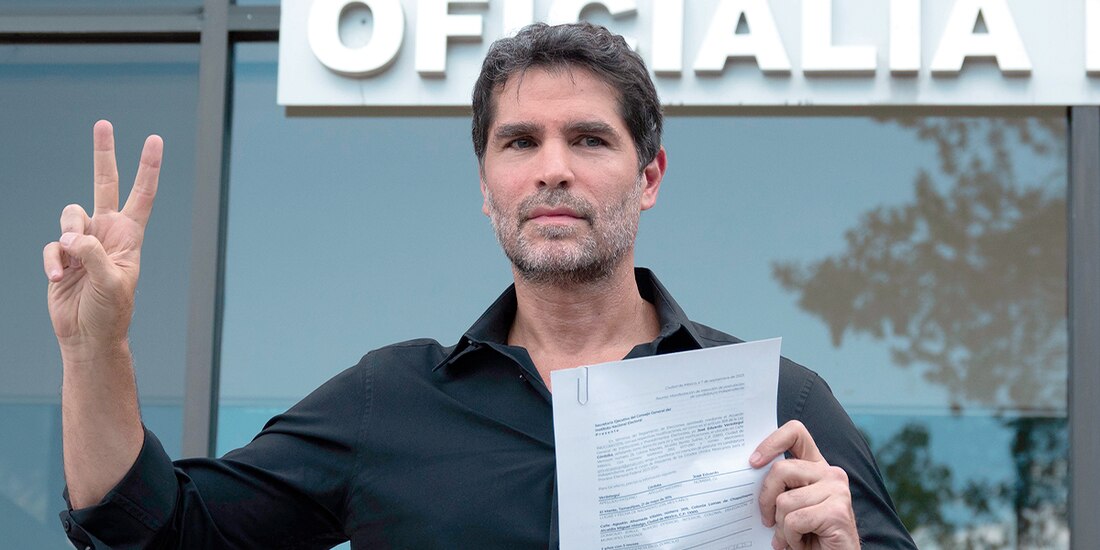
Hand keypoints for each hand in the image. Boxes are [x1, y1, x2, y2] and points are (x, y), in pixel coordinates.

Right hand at [43, 120, 162, 351]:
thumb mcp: (112, 283)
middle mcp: (107, 232)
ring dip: (69, 237)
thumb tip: (73, 236)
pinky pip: (53, 245)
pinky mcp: (62, 254)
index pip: (142, 195)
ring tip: (72, 264)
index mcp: (129, 236)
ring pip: (69, 215)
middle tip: (103, 123)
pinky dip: (53, 261)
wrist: (88, 336)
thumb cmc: (110, 312)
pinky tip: (59, 278)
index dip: (148, 168)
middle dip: (103, 154)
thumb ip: (93, 254)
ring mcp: (83, 241)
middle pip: (104, 184)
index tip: (154, 140)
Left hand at [750, 420, 859, 549]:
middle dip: (766, 499)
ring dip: (781, 527)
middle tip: (767, 520)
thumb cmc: (808, 534)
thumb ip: (779, 486)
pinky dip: (791, 538)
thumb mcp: (790, 505)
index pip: (795, 433)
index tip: (753, 462)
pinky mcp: (837, 511)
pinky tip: (802, 543)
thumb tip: (748, 472)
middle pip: (780, 469)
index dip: (771, 442)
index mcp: (816, 467)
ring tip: (792, 537)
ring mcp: (837, 490)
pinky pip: (795, 520)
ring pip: (785, 501)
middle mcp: (830, 474)